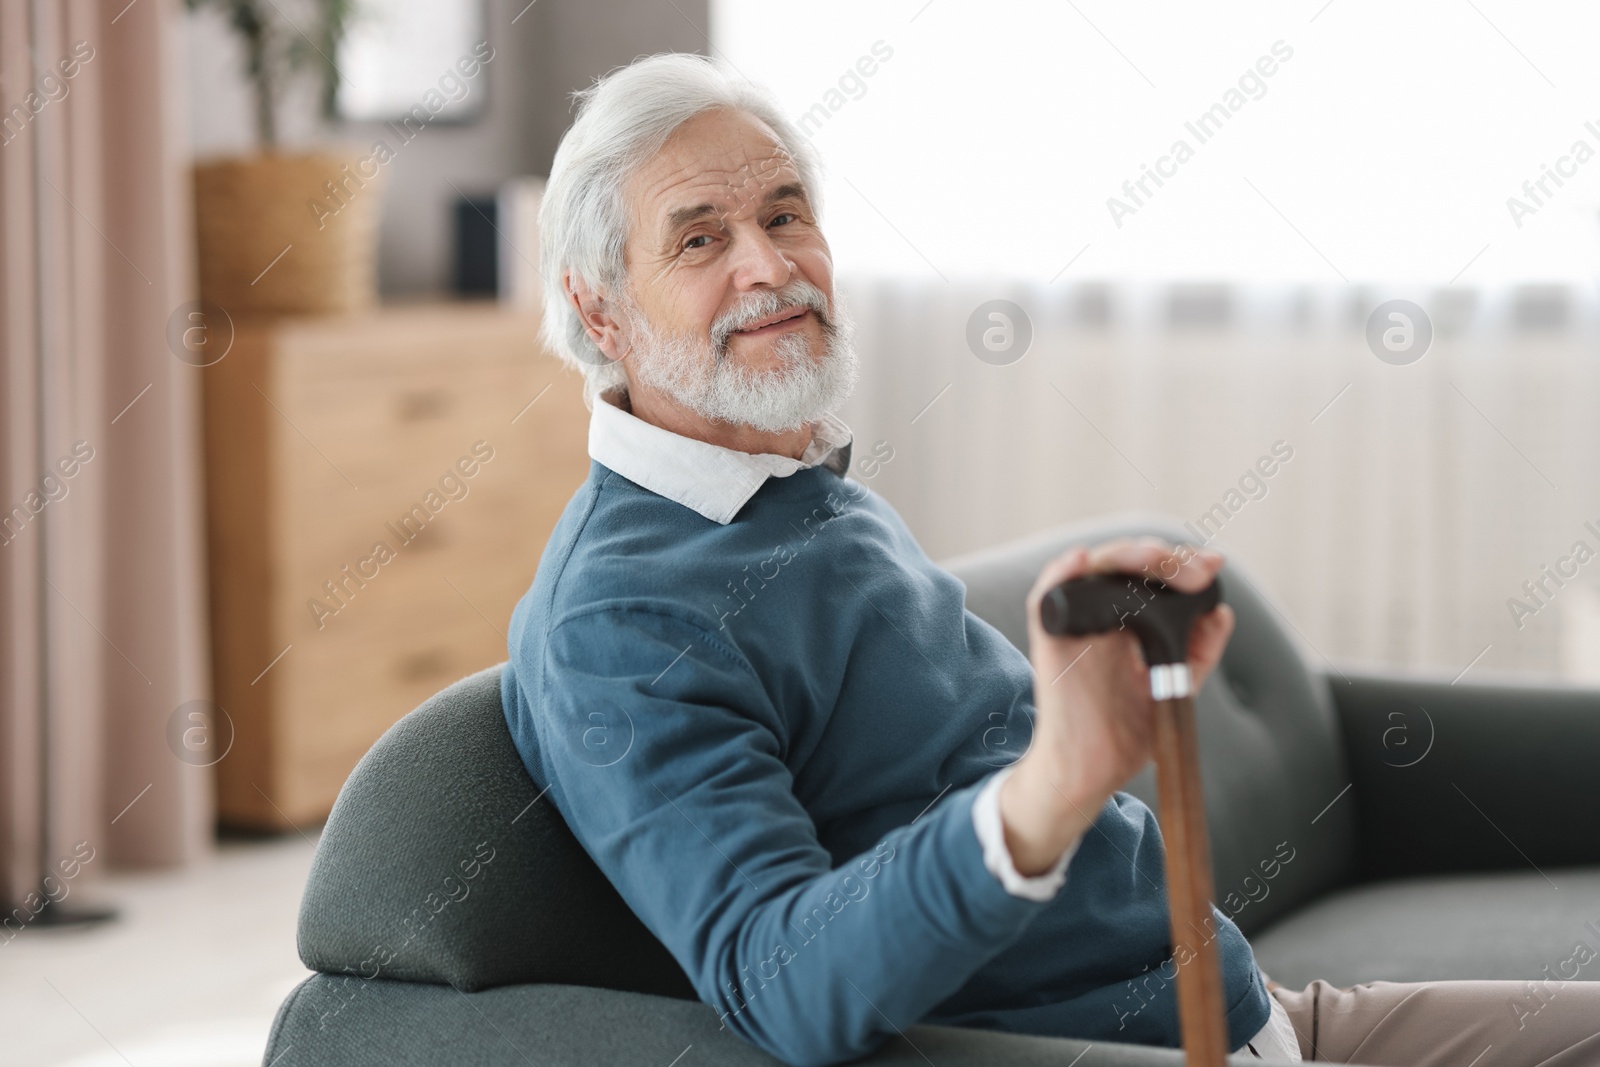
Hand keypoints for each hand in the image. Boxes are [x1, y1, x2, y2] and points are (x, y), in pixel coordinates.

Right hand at [998, 537, 1234, 875]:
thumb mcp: (1172, 685)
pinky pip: (1046, 597)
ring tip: (1156, 558)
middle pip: (1122, 564)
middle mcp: (1097, 618)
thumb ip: (1198, 651)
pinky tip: (1082, 560)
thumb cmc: (1124, 735)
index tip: (1212, 566)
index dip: (1178, 564)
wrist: (1093, 772)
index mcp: (1124, 623)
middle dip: (1163, 558)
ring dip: (1123, 555)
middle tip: (1197, 571)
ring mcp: (1073, 626)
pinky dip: (1061, 573)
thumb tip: (1221, 613)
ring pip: (1089, 569)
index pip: (1146, 575)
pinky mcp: (1050, 641)